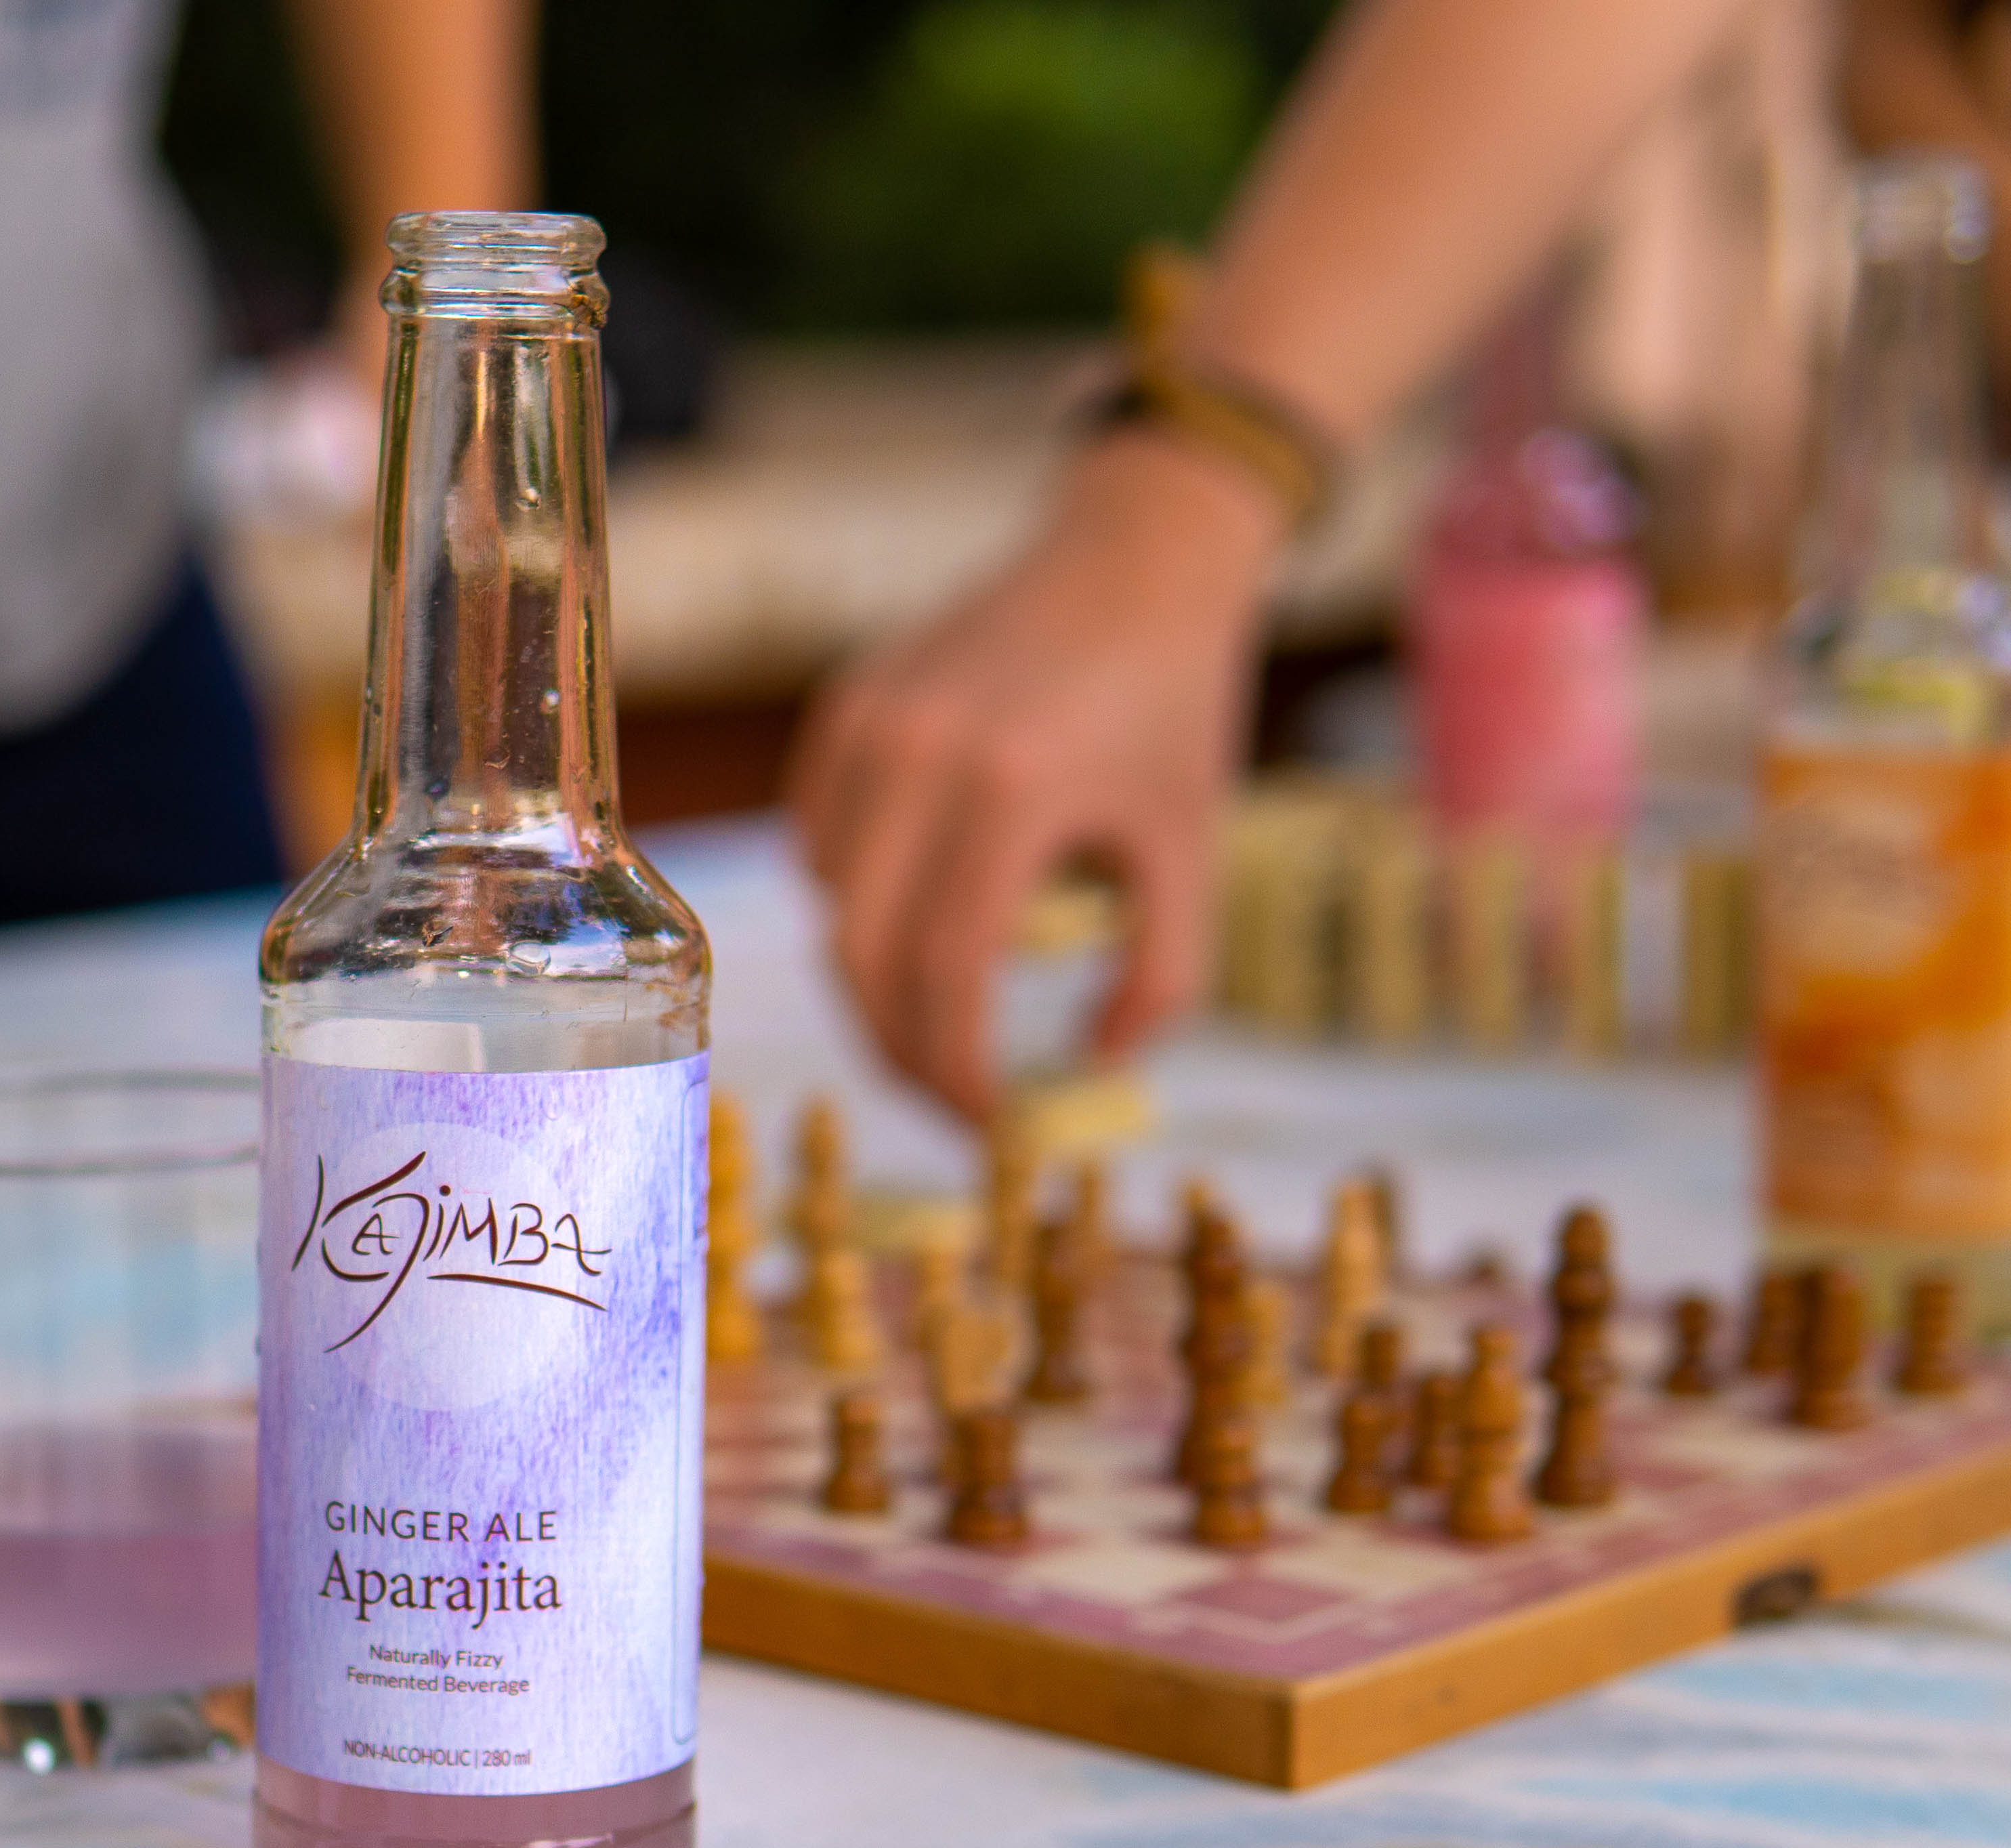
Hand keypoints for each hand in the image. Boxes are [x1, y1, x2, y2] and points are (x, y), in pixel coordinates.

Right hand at [784, 431, 1280, 1118]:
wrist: (1137, 558)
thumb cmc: (1174, 710)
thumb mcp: (1196, 851)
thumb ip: (1162, 977)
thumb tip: (1095, 1069)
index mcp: (1012, 795)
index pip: (942, 976)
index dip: (951, 1072)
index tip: (986, 1125)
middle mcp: (919, 758)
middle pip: (861, 957)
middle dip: (900, 1047)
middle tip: (948, 1093)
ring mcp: (869, 725)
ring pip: (830, 904)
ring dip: (878, 971)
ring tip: (945, 996)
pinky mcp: (846, 706)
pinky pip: (814, 841)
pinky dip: (851, 894)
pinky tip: (916, 897)